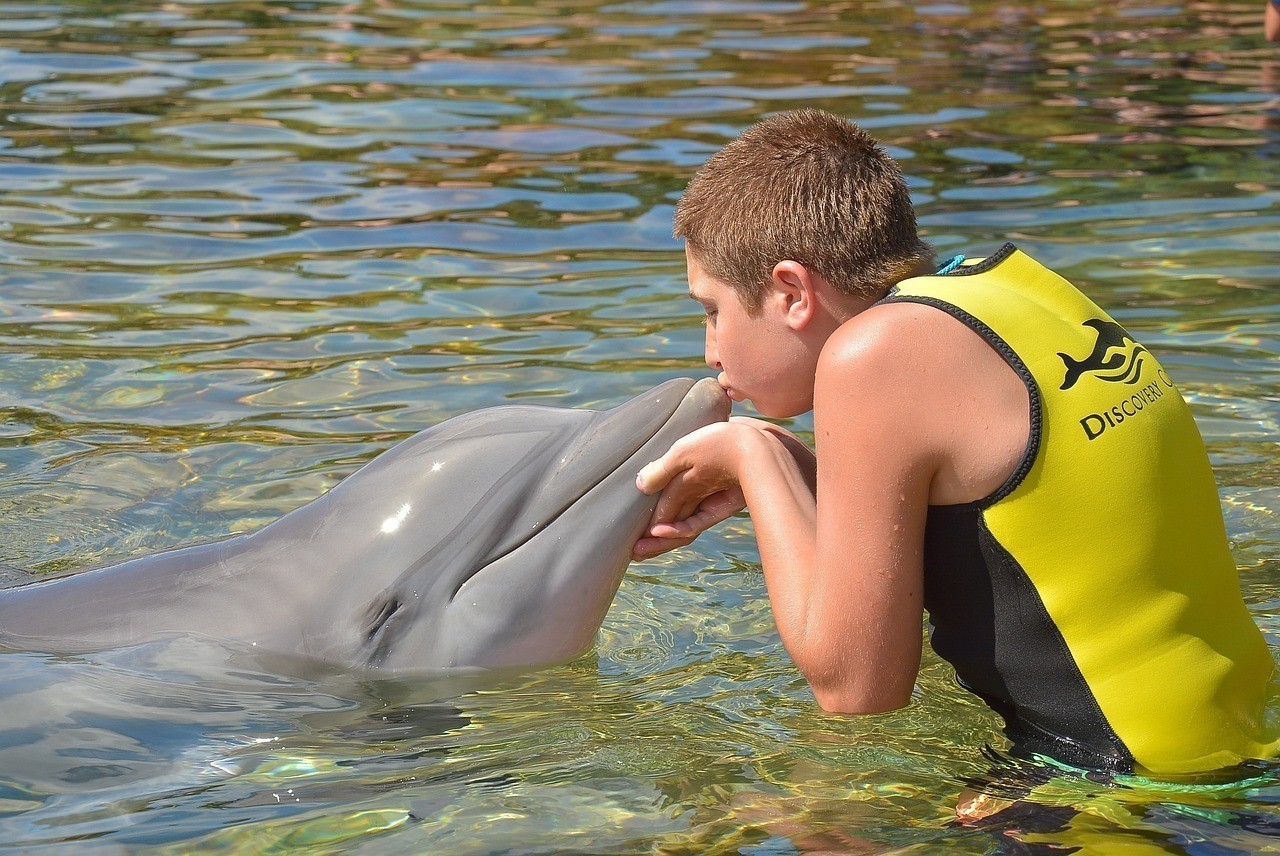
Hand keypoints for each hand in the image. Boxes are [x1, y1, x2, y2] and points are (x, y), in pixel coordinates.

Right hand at [631, 422, 751, 559]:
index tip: (629, 526)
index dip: (648, 512)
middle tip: (631, 549)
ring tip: (637, 551)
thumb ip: (662, 470)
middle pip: (671, 517)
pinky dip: (675, 530)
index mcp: (688, 472)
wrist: (757, 445)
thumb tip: (641, 484)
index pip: (664, 497)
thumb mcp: (684, 451)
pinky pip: (693, 526)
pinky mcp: (719, 511)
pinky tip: (657, 532)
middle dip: (651, 534)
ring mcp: (708, 501)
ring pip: (680, 527)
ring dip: (659, 540)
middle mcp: (698, 489)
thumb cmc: (721, 440)